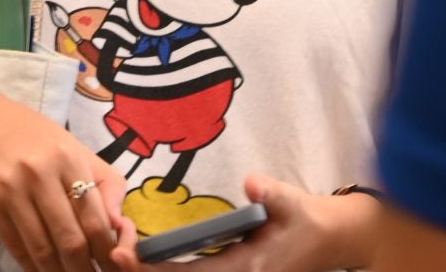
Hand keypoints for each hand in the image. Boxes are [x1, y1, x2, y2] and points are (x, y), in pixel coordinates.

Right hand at [0, 65, 133, 271]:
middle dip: (86, 269)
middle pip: (71, 240)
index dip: (108, 251)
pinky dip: (33, 267)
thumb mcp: (71, 144)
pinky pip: (16, 247)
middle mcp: (38, 173)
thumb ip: (103, 181)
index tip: (114, 264)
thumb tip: (119, 225)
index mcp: (67, 156)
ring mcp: (8, 190)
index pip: (95, 218)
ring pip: (43, 250)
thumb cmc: (28, 133)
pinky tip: (43, 270)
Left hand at [119, 176, 380, 271]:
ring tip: (120, 253)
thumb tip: (253, 183)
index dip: (156, 268)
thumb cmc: (311, 221)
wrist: (334, 240)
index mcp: (246, 269)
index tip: (126, 256)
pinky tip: (147, 257)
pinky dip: (170, 268)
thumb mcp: (293, 204)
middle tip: (111, 252)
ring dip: (155, 270)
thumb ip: (272, 195)